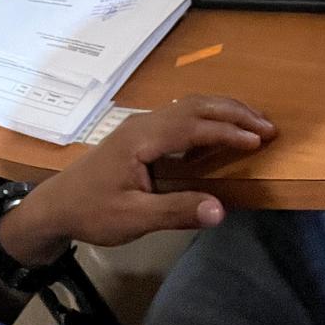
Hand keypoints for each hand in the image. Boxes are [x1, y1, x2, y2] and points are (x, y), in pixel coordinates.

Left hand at [0, 95, 275, 264]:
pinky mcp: (142, 135)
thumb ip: (176, 212)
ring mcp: (141, 126)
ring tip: (254, 124)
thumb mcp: (133, 218)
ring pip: (188, 107)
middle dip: (233, 112)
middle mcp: (143, 124)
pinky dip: (208, 119)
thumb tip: (220, 209)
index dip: (228, 130)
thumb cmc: (92, 211)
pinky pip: (181, 117)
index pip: (193, 125)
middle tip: (268, 126)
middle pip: (194, 106)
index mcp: (141, 138)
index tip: (259, 139)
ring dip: (222, 112)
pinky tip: (221, 133)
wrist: (56, 205)